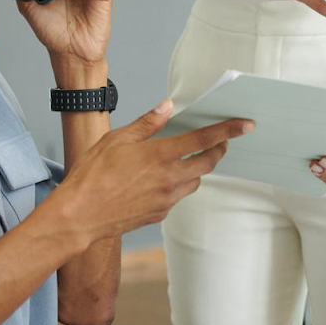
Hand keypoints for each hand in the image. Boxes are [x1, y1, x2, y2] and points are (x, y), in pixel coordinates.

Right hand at [56, 102, 253, 239]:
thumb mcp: (116, 140)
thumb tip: (167, 107)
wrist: (79, 216)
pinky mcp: (160, 214)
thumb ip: (146, 124)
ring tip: (186, 158)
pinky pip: (178, 196)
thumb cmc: (92, 175)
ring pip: (195, 181)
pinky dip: (178, 185)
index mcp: (160, 155)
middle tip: (220, 142)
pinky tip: (161, 179)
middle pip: (208, 163)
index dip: (228, 131)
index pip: (204, 140)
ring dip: (198, 169)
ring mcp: (166, 199)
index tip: (246, 125)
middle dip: (219, 150)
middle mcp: (169, 179)